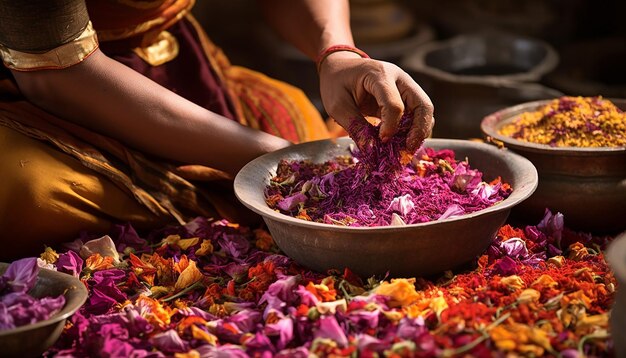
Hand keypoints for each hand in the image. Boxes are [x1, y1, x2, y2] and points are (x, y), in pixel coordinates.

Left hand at [318, 52, 433, 151]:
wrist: (340, 67)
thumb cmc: (336, 83)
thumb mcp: (337, 105)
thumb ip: (355, 126)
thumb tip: (371, 150)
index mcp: (379, 75)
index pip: (394, 104)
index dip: (391, 126)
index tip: (381, 141)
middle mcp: (399, 78)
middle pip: (423, 104)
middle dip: (419, 129)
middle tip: (408, 149)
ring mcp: (405, 86)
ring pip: (424, 110)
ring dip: (419, 131)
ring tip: (406, 148)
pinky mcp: (405, 96)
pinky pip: (417, 114)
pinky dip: (414, 129)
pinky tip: (403, 142)